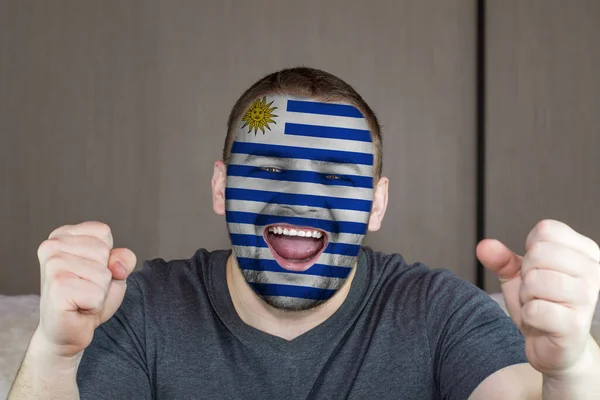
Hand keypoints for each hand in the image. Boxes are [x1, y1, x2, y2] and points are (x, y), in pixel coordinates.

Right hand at [35, 221, 136, 357]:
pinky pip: (97, 294)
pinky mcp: (57, 288)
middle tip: (85, 288)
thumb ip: (124, 259)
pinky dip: (95, 305)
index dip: (106, 256)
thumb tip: (117, 265)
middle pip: (104, 252)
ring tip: (81, 297)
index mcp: (62, 235)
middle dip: (104, 275)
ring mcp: (52, 266)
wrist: (67, 331)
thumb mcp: (114, 271)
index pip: (102, 232)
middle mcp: (52, 246)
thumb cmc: (88, 297)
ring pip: (103, 274)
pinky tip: (77, 307)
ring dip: (99, 291)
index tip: (89, 271)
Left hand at [477, 219, 599, 376]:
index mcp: (585, 252)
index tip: (537, 269)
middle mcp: (593, 271)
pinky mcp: (575, 325)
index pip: (546, 230)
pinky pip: (535, 309)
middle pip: (539, 253)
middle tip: (536, 291)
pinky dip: (528, 315)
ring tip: (538, 305)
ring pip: (535, 281)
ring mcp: (587, 298)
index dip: (530, 249)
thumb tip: (484, 246)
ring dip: (526, 296)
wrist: (552, 346)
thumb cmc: (541, 304)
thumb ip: (501, 258)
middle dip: (526, 274)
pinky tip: (540, 321)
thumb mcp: (517, 276)